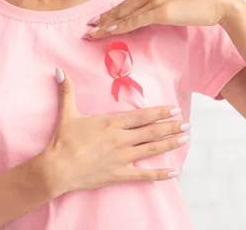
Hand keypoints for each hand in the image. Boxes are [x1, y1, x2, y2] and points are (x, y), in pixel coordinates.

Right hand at [38, 68, 191, 195]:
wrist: (57, 169)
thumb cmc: (63, 141)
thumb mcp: (68, 113)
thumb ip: (67, 91)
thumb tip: (58, 70)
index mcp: (112, 123)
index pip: (142, 116)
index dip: (160, 112)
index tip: (174, 109)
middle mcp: (121, 139)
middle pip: (152, 131)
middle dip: (171, 126)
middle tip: (187, 123)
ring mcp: (122, 157)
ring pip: (152, 149)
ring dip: (170, 143)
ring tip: (184, 138)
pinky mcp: (119, 174)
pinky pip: (144, 175)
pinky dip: (160, 175)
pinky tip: (173, 173)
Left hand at [83, 0, 237, 39]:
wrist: (218, 2)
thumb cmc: (199, 5)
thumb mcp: (175, 2)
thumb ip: (159, 4)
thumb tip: (146, 7)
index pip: (126, 3)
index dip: (110, 13)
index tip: (96, 22)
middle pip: (120, 8)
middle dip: (102, 19)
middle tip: (86, 29)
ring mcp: (155, 0)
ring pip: (124, 14)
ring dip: (106, 25)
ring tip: (92, 34)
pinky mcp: (161, 11)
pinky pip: (135, 20)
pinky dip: (120, 26)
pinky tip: (108, 32)